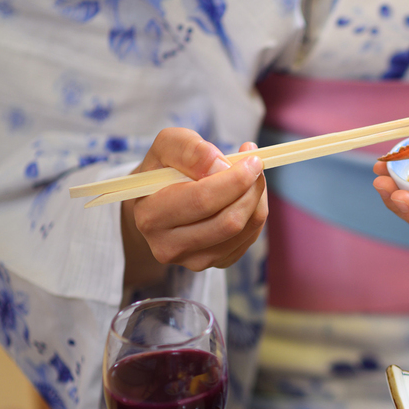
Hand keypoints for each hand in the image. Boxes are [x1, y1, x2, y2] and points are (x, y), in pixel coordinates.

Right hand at [121, 128, 267, 286]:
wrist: (158, 201)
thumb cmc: (164, 169)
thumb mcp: (167, 146)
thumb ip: (190, 149)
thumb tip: (221, 166)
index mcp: (151, 216)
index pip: (202, 200)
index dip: (234, 179)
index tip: (251, 159)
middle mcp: (169, 246)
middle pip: (228, 221)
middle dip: (251, 188)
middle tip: (255, 164)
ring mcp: (194, 260)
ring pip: (245, 230)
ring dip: (257, 198)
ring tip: (251, 176)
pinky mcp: (216, 262)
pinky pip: (250, 238)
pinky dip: (256, 212)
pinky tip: (245, 195)